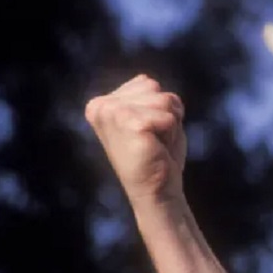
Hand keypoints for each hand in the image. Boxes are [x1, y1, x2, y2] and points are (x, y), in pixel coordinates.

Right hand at [85, 75, 186, 208]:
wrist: (156, 192)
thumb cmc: (157, 157)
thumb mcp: (150, 119)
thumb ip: (145, 98)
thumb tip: (145, 80)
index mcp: (100, 103)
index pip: (147, 84)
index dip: (160, 110)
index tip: (149, 134)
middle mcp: (101, 105)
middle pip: (156, 89)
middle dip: (166, 115)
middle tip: (155, 141)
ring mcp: (113, 114)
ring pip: (164, 100)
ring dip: (170, 124)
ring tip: (156, 144)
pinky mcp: (131, 124)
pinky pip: (169, 116)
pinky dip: (172, 133)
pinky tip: (158, 149)